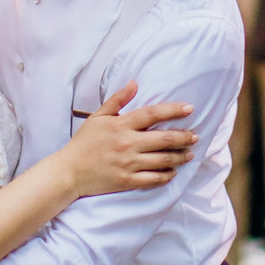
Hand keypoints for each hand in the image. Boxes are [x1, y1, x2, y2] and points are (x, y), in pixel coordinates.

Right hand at [64, 82, 196, 197]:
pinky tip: (172, 172)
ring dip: (180, 156)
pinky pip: (153, 179)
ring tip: (189, 154)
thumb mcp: (97, 116)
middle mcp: (127, 143)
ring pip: (163, 160)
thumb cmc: (83, 142)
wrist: (69, 171)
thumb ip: (117, 100)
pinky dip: (166, 175)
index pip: (153, 114)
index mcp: (121, 125)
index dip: (173, 110)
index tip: (190, 109)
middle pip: (164, 138)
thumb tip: (134, 83)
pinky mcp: (127, 181)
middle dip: (184, 137)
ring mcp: (128, 163)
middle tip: (195, 136)